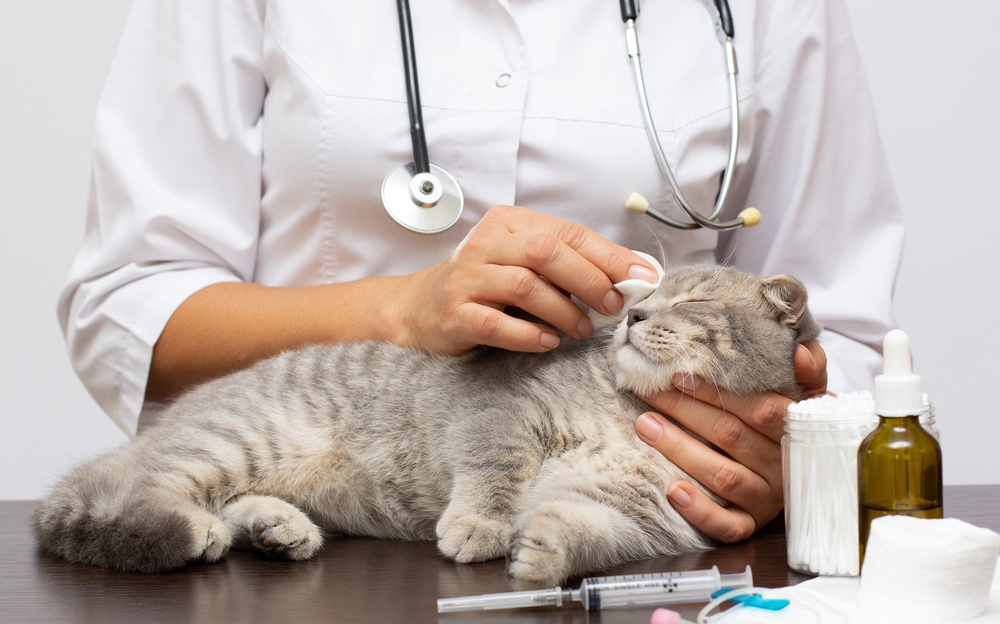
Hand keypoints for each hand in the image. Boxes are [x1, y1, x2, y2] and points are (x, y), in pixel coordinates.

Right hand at [391, 205, 656, 354]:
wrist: (420, 307)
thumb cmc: (485, 284)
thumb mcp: (523, 261)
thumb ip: (567, 263)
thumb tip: (630, 274)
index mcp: (509, 224)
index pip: (567, 232)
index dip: (608, 255)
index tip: (641, 277)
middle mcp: (486, 244)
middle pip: (546, 252)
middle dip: (587, 279)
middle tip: (612, 305)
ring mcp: (467, 278)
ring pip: (524, 286)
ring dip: (562, 310)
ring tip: (580, 329)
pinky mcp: (455, 313)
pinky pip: (496, 324)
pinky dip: (528, 335)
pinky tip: (547, 341)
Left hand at [635, 340, 827, 542]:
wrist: (819, 474)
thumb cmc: (793, 420)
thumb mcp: (808, 393)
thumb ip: (810, 368)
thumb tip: (798, 353)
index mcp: (798, 428)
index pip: (760, 408)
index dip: (718, 391)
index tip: (677, 375)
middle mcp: (784, 465)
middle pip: (731, 435)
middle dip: (685, 411)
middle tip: (648, 393)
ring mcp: (768, 497)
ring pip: (724, 476)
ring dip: (681, 450)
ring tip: (645, 426)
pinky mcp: (752, 523)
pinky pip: (728, 525)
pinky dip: (700, 510)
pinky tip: (672, 491)